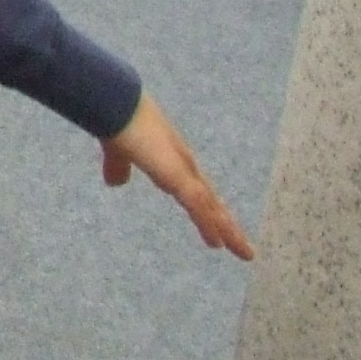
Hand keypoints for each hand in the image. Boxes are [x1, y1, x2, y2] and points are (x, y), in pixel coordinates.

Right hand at [102, 94, 255, 257]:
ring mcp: (183, 171)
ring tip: (244, 253)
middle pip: (211, 200)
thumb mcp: (117, 151)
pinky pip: (198, 206)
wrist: (118, 106)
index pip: (196, 190)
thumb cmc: (118, 121)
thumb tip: (115, 184)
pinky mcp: (178, 177)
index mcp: (171, 160)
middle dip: (226, 223)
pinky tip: (219, 244)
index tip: (218, 224)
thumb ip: (118, 166)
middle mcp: (183, 165)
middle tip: (244, 248)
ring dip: (228, 230)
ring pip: (211, 207)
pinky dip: (209, 226)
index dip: (207, 208)